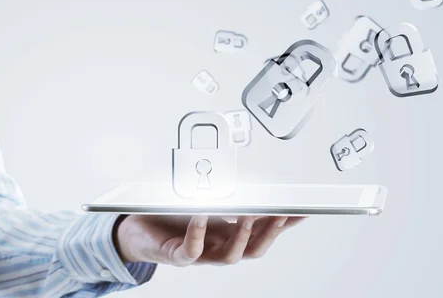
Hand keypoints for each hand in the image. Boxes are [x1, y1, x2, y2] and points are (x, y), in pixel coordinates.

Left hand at [113, 215, 304, 265]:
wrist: (139, 230)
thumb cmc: (175, 217)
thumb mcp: (209, 205)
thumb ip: (233, 200)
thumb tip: (258, 186)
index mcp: (232, 235)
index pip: (266, 232)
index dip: (286, 225)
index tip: (302, 211)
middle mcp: (220, 247)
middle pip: (255, 249)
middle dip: (270, 232)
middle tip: (280, 214)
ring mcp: (201, 253)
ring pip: (230, 256)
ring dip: (242, 237)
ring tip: (247, 216)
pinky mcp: (177, 256)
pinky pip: (191, 251)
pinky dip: (198, 234)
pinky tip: (202, 216)